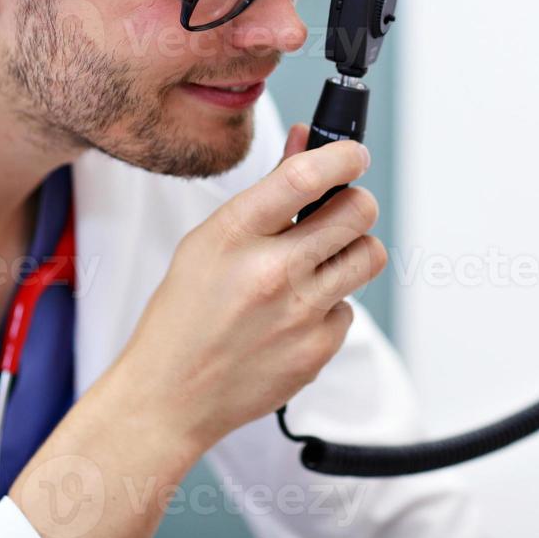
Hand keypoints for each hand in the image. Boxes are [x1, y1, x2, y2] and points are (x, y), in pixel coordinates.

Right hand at [112, 125, 386, 452]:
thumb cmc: (184, 314)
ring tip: (321, 262)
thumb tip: (306, 140)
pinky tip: (295, 316)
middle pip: (358, 212)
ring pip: (369, 256)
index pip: (306, 176)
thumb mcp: (209, 240)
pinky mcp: (317, 349)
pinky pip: (350, 308)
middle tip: (341, 213)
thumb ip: (268, 190)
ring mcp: (298, 313)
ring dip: (353, 251)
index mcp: (235, 234)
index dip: (343, 156)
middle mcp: (271, 271)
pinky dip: (330, 306)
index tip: (353, 155)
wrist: (169, 397)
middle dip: (356, 203)